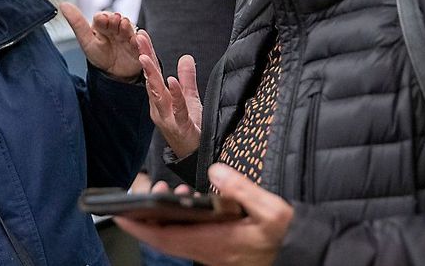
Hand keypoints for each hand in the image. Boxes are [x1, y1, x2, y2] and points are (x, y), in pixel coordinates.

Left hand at [61, 2, 140, 79]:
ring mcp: (128, 37)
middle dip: (116, 20)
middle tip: (114, 19)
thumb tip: (63, 4)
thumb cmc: (99, 55)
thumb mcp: (86, 40)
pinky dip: (140, 40)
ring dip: (127, 27)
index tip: (101, 19)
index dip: (102, 17)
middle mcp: (117, 28)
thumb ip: (77, 23)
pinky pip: (141, 43)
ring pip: (129, 29)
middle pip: (117, 20)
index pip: (102, 17)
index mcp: (103, 25)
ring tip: (124, 25)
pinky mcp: (138, 48)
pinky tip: (137, 38)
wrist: (113, 74)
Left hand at [115, 163, 293, 265]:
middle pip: (164, 239)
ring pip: (175, 239)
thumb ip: (242, 188)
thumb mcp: (272, 210)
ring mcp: (212, 254)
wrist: (304, 254)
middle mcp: (208, 252)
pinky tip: (189, 202)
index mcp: (215, 243)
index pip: (166, 238)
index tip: (120, 215)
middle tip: (142, 194)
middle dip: (146, 218)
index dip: (140, 227)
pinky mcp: (219, 251)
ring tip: (168, 191)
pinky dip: (180, 222)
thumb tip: (217, 170)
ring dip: (163, 219)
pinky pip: (189, 239)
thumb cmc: (287, 236)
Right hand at [136, 32, 201, 158]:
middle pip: (150, 78)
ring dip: (151, 75)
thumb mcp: (190, 99)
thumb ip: (187, 79)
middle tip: (138, 38)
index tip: (141, 34)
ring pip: (157, 93)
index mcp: (160, 99)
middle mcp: (159, 106)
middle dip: (144, 57)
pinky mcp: (179, 126)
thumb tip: (186, 57)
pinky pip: (177, 109)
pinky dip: (174, 94)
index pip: (152, 72)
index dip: (146, 53)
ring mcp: (167, 117)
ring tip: (147, 57)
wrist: (195, 155)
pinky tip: (171, 81)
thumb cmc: (191, 128)